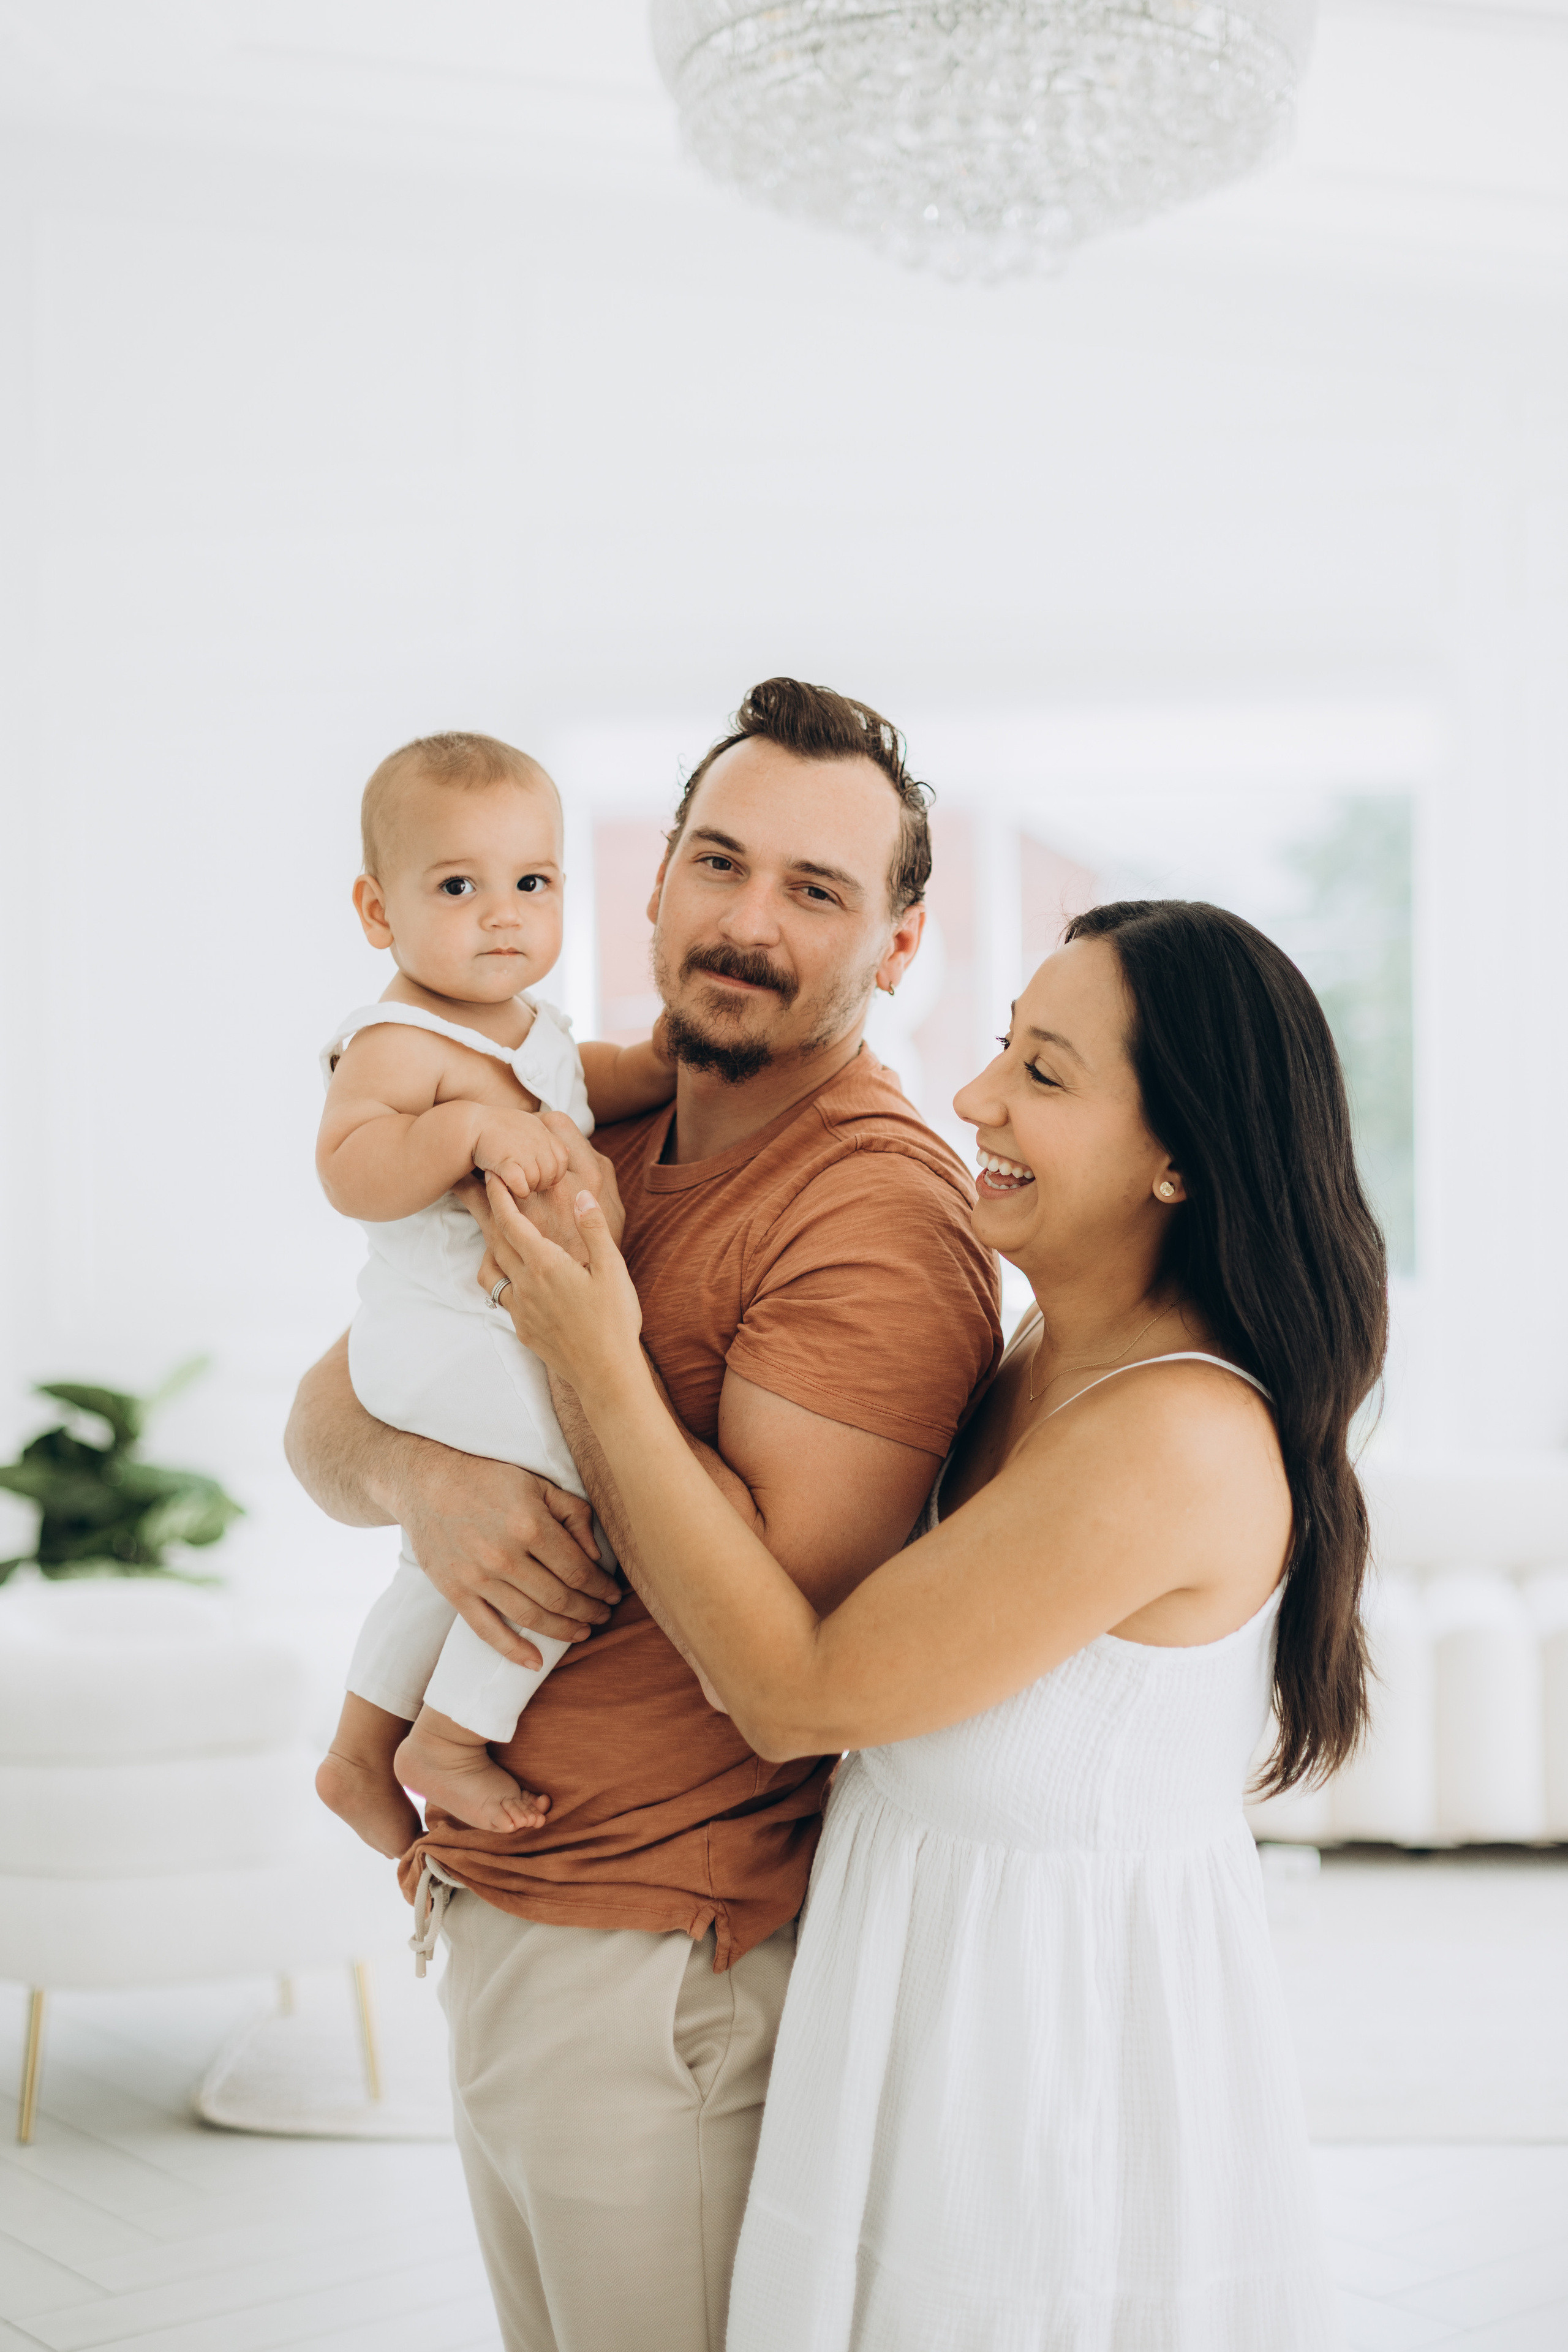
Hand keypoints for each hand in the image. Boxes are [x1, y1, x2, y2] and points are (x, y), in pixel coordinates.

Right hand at [387, 1446, 620, 1669]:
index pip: (578, 1570)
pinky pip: (487, 1630)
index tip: (613, 1593)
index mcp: (529, 1525)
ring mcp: (477, 1578)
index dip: (601, 1587)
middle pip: (559, 1598)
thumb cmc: (488, 1479)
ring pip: (530, 1618)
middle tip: (603, 1615)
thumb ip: (573, 1515)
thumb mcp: (538, 1484)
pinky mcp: (454, 1592)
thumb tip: (596, 1556)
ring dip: (563, 1630)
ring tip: (582, 1632)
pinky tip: (536, 1662)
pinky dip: (513, 1651)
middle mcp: (504, 1556)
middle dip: (588, 1611)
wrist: (424, 1482)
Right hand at [471, 1108, 573, 1198]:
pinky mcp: (507, 1162)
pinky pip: (522, 1185)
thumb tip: (569, 1151)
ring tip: (519, 1185)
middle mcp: (537, 1141)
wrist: (471, 1125)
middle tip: (530, 1184)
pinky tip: (510, 1187)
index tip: (544, 1177)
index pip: (563, 1158)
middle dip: (543, 1183)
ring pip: (538, 1181)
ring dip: (530, 1187)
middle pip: (552, 1172)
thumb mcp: (530, 1125)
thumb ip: (549, 1139)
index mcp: (544, 1133)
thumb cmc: (499, 1126)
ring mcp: (523, 1152)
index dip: (556, 1172)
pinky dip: (518, 1190)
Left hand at [480, 1175, 644, 1402]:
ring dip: (492, 1248)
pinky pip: (504, 1297)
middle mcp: (526, 1285)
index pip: (511, 1223)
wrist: (606, 1374)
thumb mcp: (612, 1269)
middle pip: (496, 1242)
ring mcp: (521, 1310)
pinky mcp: (523, 1329)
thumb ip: (593, 1229)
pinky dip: (504, 1279)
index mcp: (546, 1265)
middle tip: (480, 1192)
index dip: (499, 1197)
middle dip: (486, 1213)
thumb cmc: (614, 1320)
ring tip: (497, 1235)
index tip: (491, 1176)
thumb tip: (580, 1195)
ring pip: (494, 1271)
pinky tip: (519, 1279)